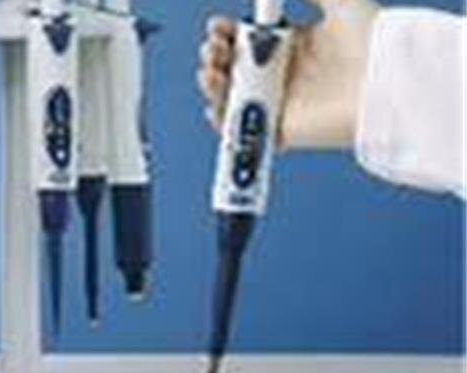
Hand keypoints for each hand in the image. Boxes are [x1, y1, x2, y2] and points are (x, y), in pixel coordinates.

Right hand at [197, 0, 379, 148]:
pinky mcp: (281, 131)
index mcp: (293, 46)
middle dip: (215, 56)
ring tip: (210, 71)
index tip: (218, 25)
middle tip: (215, 47)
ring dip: (212, 85)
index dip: (227, 33)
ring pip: (232, 97)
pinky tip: (215, 106)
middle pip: (234, 68)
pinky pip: (243, 132)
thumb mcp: (340, 0)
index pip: (248, 40)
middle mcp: (284, 76)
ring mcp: (280, 104)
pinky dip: (223, 123)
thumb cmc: (372, 43)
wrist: (387, 84)